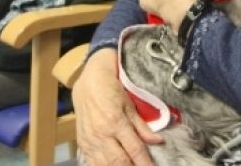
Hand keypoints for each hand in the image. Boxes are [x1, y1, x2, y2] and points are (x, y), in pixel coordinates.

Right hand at [73, 49, 162, 165]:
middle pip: (120, 161)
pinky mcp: (82, 143)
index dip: (145, 163)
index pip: (135, 149)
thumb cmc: (111, 90)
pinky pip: (92, 162)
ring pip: (105, 165)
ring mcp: (90, 140)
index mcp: (116, 122)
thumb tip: (158, 141)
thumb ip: (142, 126)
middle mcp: (101, 133)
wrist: (87, 83)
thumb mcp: (129, 105)